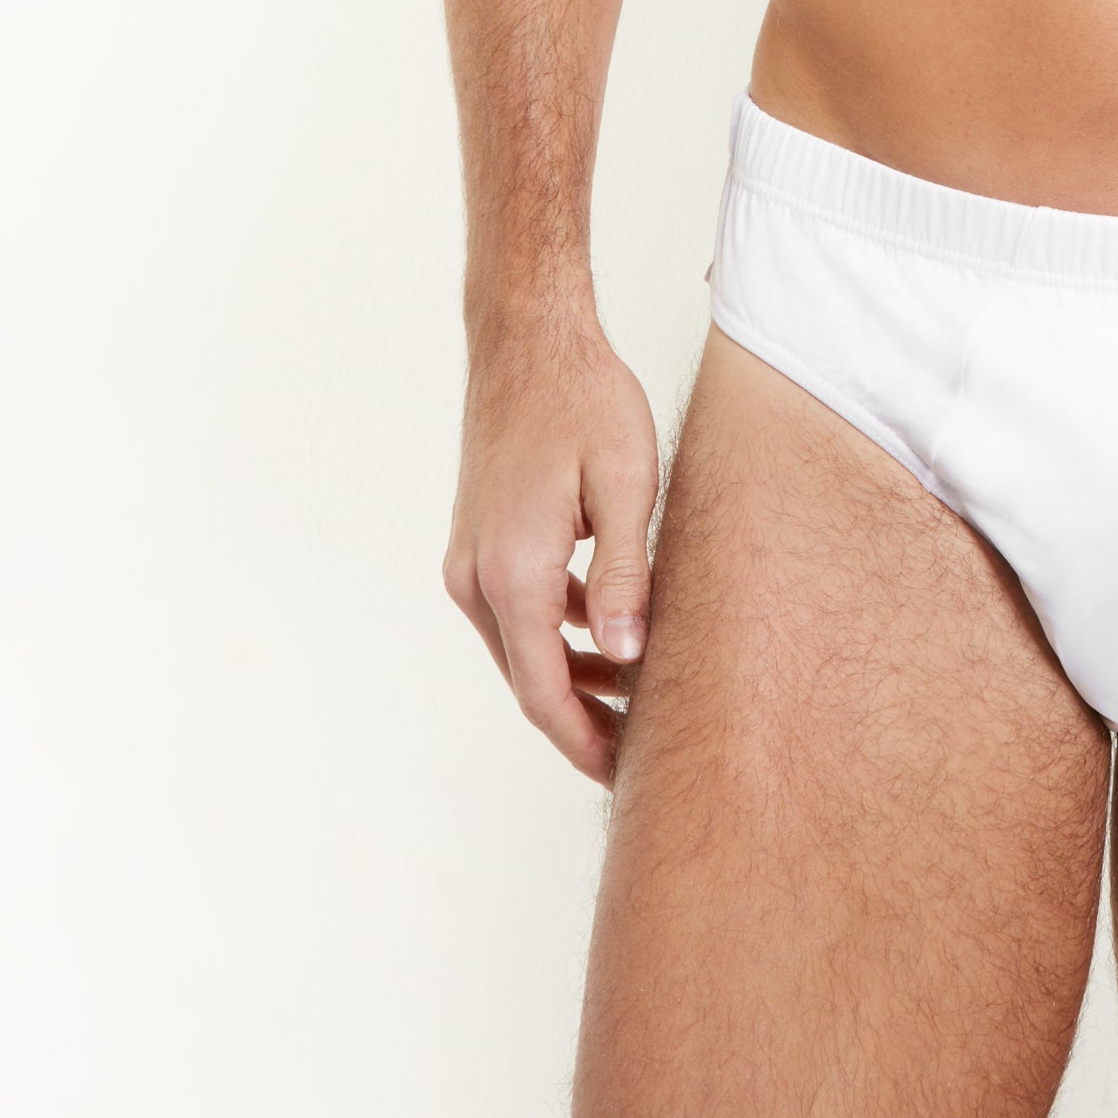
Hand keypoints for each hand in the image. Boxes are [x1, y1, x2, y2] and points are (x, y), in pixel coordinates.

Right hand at [444, 325, 660, 784]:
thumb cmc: (585, 401)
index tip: (627, 776)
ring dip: (573, 679)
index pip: (544, 693)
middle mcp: (476, 577)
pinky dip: (558, 637)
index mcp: (513, 574)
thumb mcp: (626, 485)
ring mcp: (469, 559)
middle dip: (584, 721)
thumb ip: (624, 575)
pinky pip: (516, 613)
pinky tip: (609, 636)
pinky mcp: (478, 541)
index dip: (586, 743)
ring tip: (639, 700)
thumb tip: (626, 656)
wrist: (526, 340)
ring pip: (522, 649)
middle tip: (647, 750)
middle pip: (530, 680)